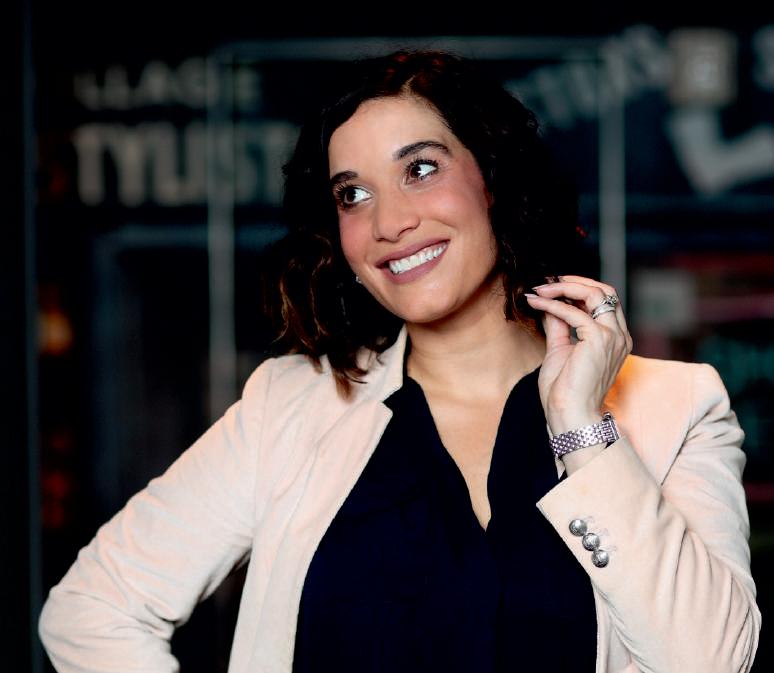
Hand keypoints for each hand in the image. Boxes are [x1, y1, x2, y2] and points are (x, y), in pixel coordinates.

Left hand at [524, 275, 632, 435]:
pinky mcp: (598, 339)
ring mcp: (612, 336)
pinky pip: (574, 312)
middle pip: (604, 291)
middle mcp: (618, 335)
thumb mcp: (560, 350)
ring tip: (539, 289)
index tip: (552, 287)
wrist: (569, 414)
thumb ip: (559, 325)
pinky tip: (535, 302)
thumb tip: (549, 304)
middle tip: (546, 282)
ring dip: (562, 288)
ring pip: (594, 294)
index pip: (603, 300)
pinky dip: (552, 304)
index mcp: (614, 338)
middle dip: (574, 282)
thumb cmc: (564, 391)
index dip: (578, 289)